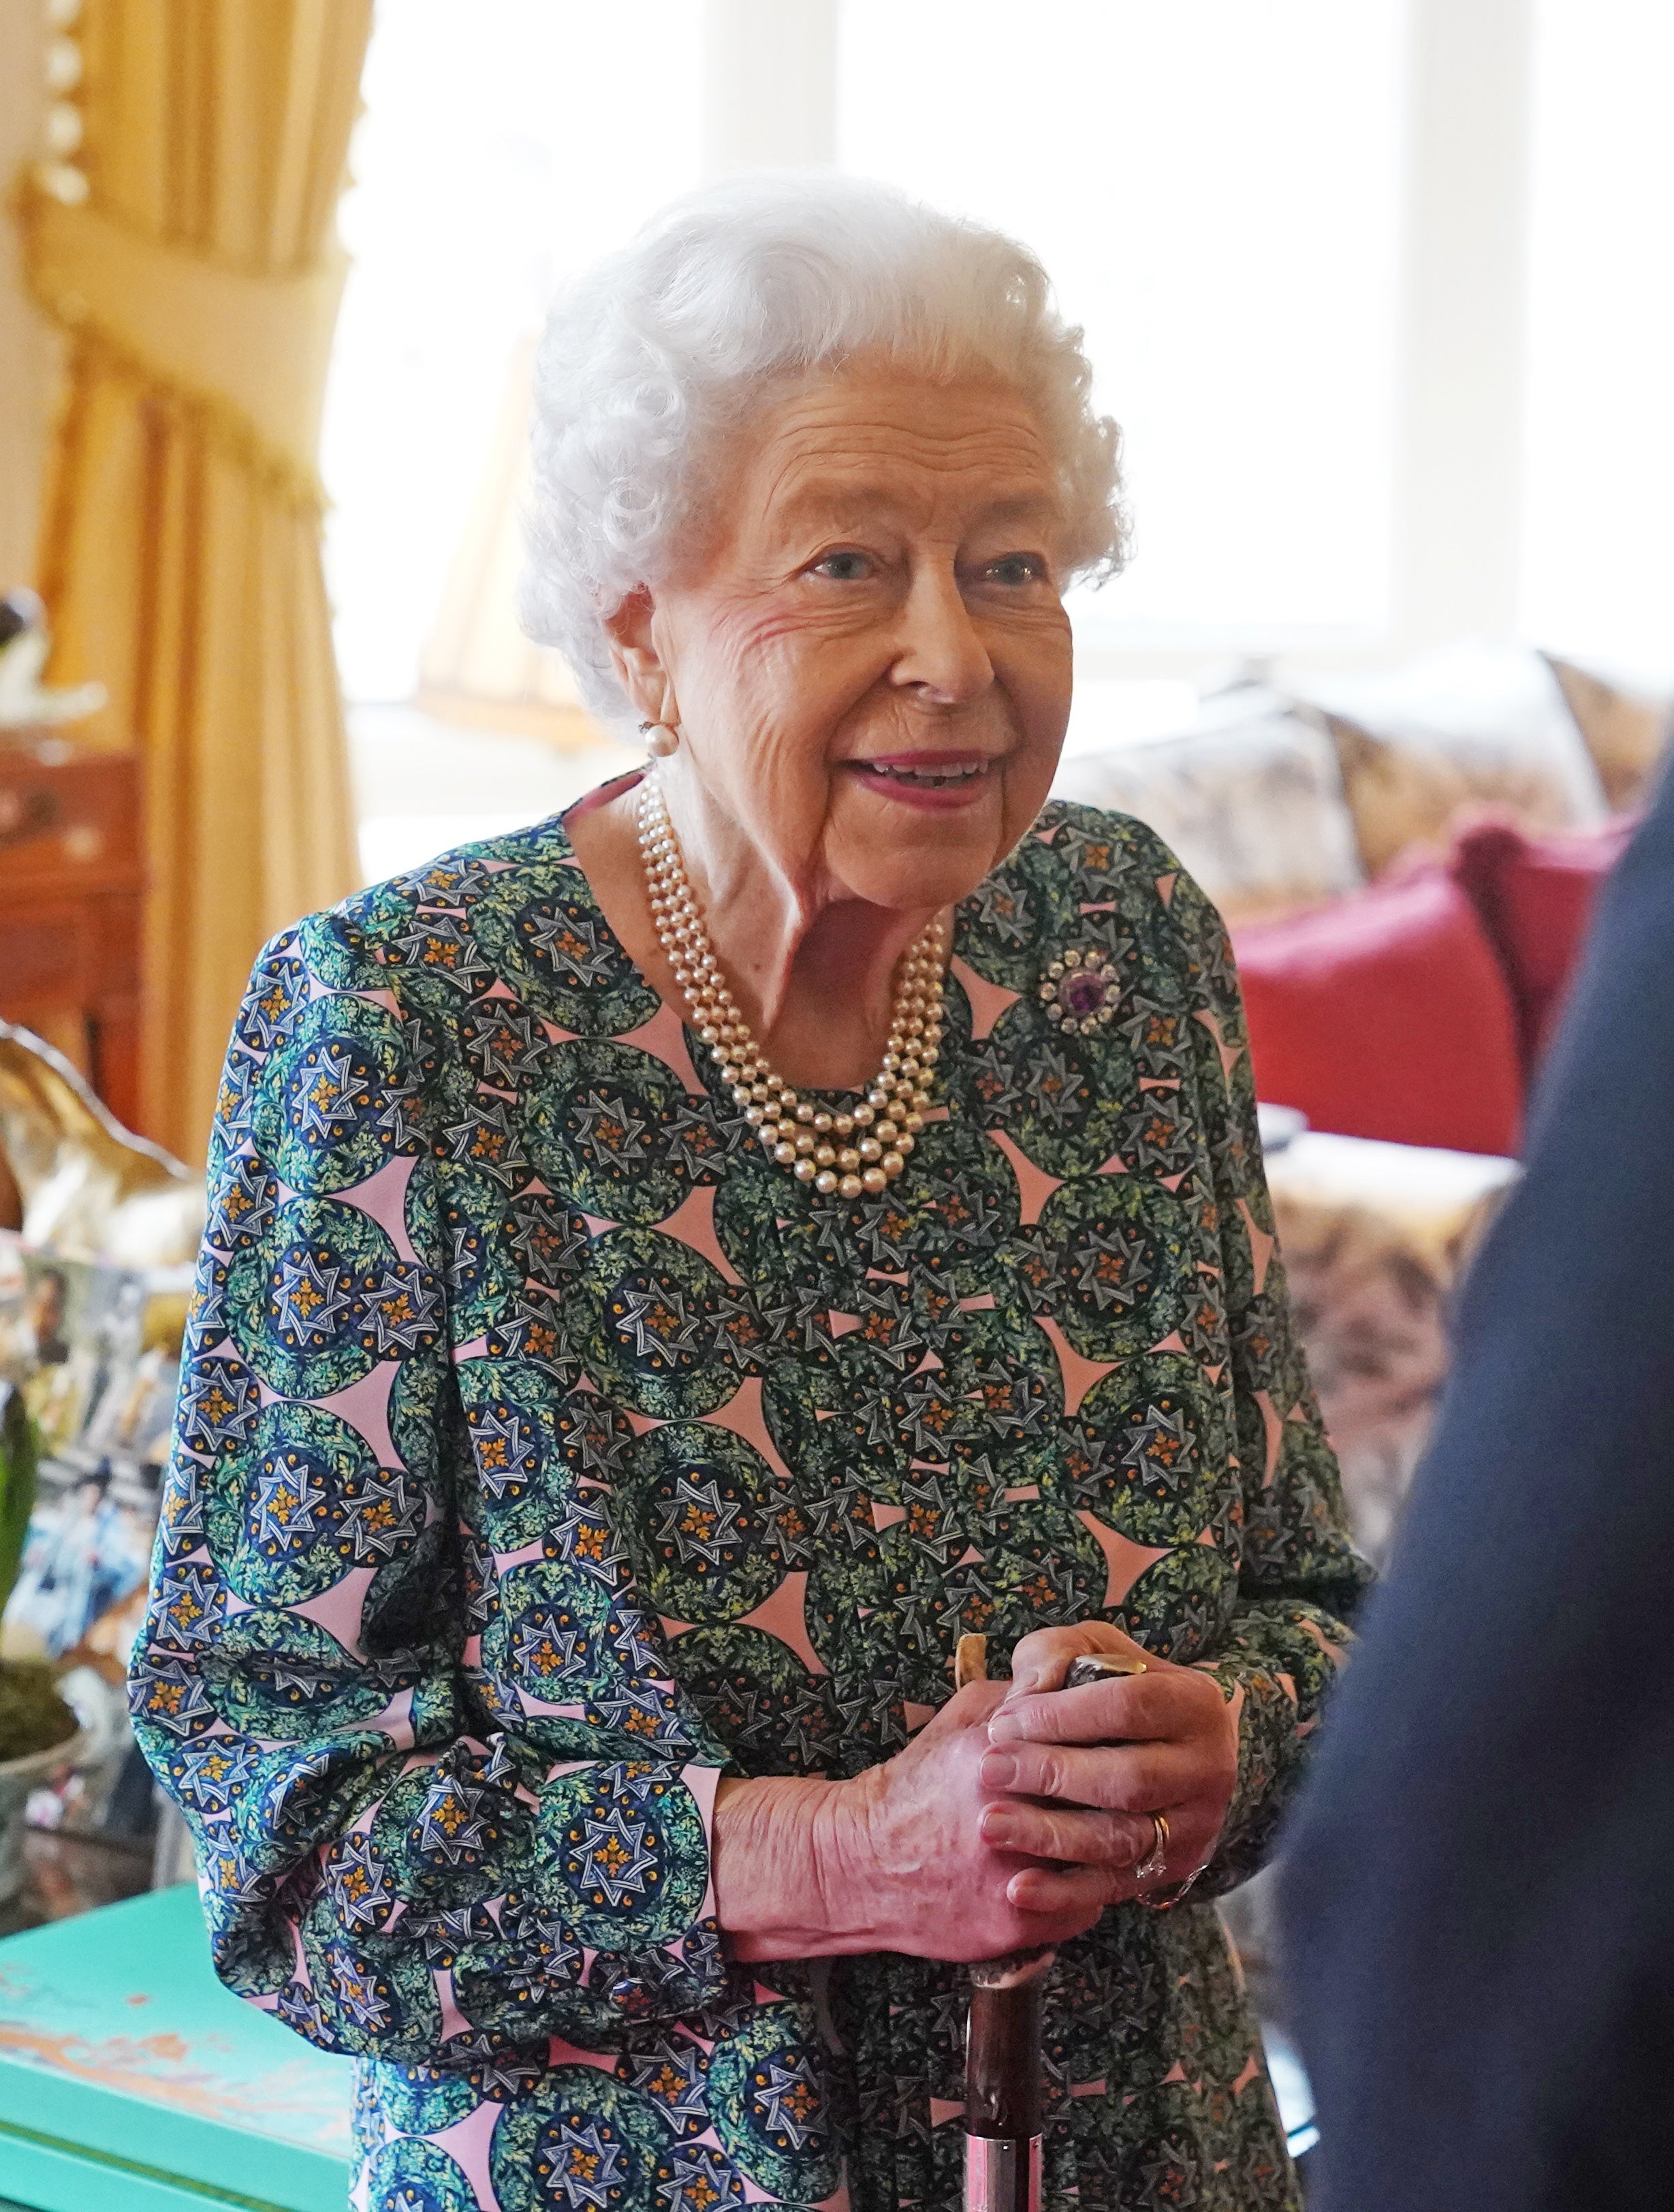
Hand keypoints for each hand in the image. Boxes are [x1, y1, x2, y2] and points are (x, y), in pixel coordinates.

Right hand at [712, 1681, 1109, 1961]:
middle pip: (1106, 1808)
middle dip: (1130, 1801)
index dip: (1116, 1746)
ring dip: (1119, 1848)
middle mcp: (1005, 1817)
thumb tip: (1072, 1678)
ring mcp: (1010, 1876)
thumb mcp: (958, 1721)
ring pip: (1104, 1865)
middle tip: (1143, 1792)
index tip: (1133, 1744)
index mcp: (995, 1758)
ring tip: (1122, 1832)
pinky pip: (1083, 1908)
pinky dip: (1090, 1891)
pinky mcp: (1012, 1923)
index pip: (1087, 1746)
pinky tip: (1082, 1873)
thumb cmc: (915, 1786)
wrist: (862, 1863)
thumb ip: (1015, 1698)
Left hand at [977, 1621, 1238, 1917]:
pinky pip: (1115, 1887)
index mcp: (1194, 1703)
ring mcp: (1194, 1825)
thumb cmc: (1113, 1686)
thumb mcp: (1093, 1651)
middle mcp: (1207, 1767)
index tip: (1002, 1723)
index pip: (1128, 1706)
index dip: (1061, 1716)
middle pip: (1128, 1778)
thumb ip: (1058, 1654)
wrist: (1167, 1744)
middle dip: (1052, 1775)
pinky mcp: (1171, 1870)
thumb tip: (1029, 1693)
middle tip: (989, 1770)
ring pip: (1122, 1839)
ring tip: (990, 1824)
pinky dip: (1064, 1893)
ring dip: (1051, 1836)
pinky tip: (1017, 1888)